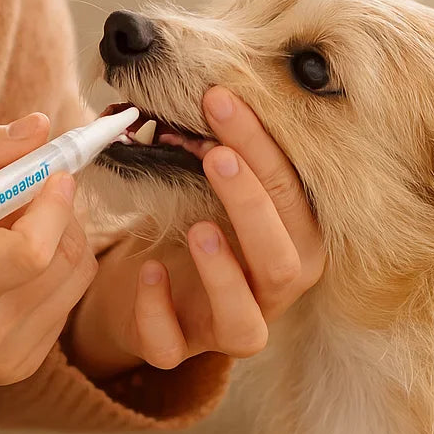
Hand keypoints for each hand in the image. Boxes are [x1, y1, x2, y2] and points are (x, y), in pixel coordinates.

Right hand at [0, 114, 97, 433]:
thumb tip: (40, 126)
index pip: (31, 252)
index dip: (53, 204)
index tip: (52, 170)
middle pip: (63, 260)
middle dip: (59, 213)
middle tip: (30, 192)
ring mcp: (2, 360)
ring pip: (75, 278)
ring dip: (60, 238)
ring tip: (12, 230)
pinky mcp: (18, 368)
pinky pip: (64, 303)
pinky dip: (51, 273)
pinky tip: (8, 269)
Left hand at [69, 87, 324, 376]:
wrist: (140, 279)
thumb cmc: (188, 217)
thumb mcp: (206, 183)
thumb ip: (215, 149)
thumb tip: (209, 86)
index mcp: (291, 243)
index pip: (294, 197)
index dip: (263, 148)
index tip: (220, 100)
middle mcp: (270, 292)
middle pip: (284, 262)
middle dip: (254, 206)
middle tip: (217, 156)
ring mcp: (224, 326)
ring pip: (245, 326)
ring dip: (224, 275)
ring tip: (200, 228)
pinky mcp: (176, 348)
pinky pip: (172, 348)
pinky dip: (157, 310)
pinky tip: (148, 268)